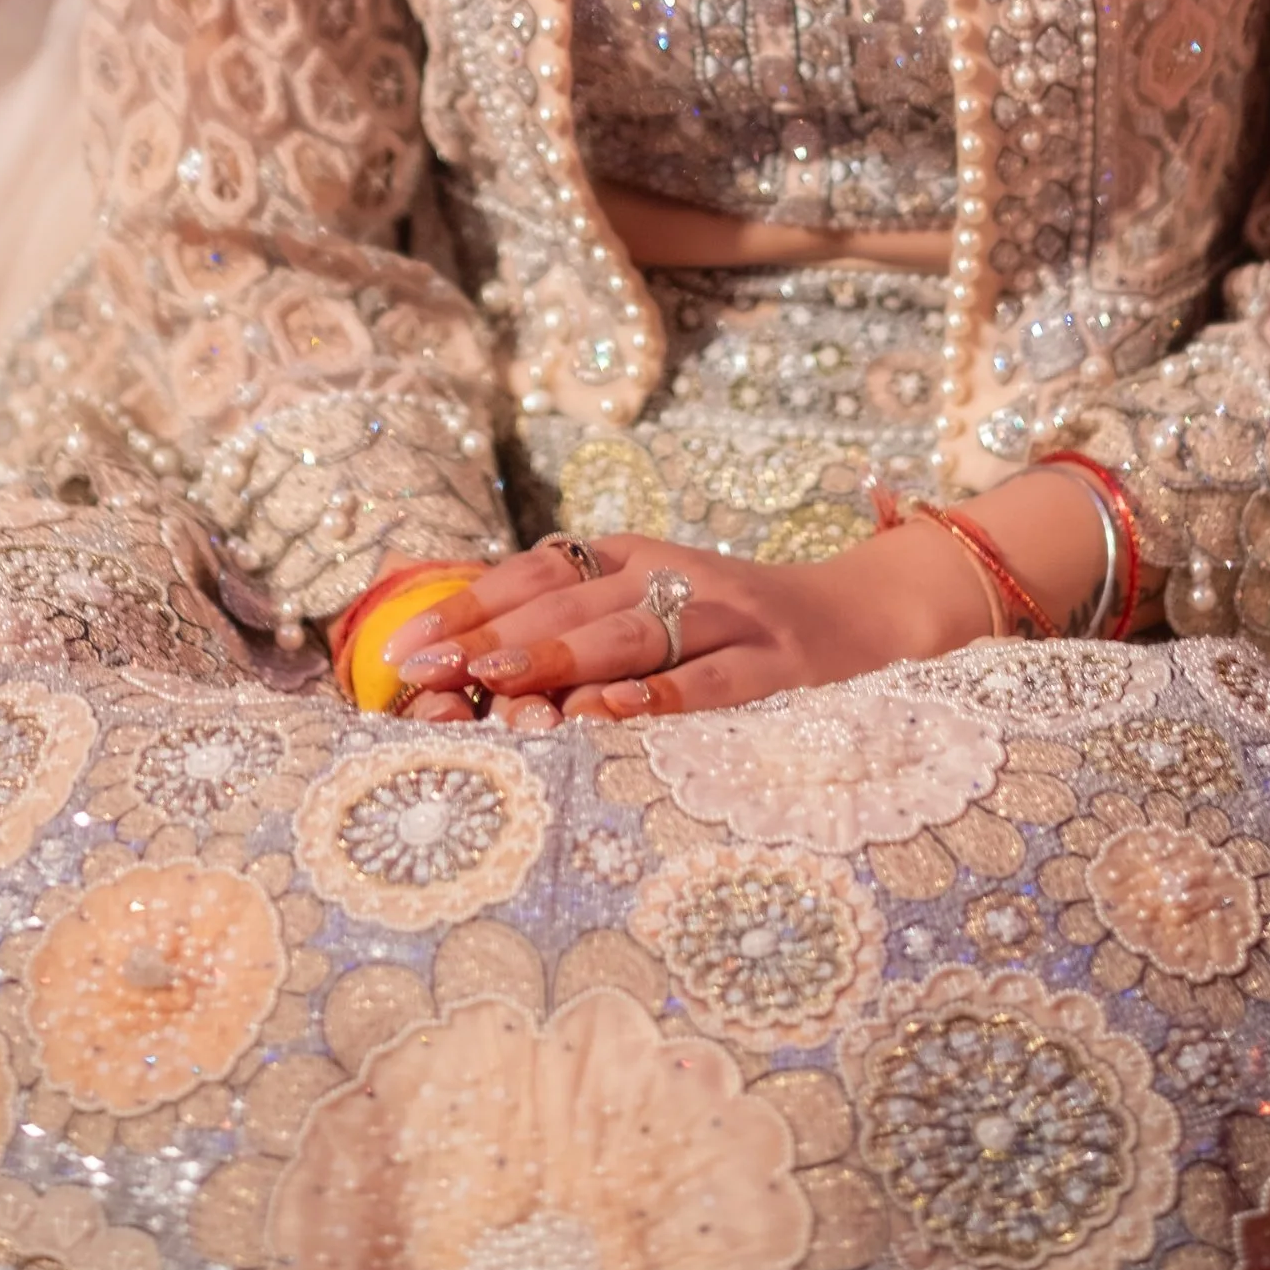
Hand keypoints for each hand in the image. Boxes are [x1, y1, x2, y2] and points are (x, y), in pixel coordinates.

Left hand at [382, 523, 991, 724]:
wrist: (865, 616)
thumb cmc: (733, 627)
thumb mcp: (654, 603)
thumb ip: (577, 620)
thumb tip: (465, 658)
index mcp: (634, 556)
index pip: (537, 572)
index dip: (470, 605)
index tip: (404, 646)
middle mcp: (673, 575)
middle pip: (570, 603)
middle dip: (490, 637)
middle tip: (424, 672)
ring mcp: (727, 619)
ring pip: (630, 634)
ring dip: (556, 658)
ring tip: (491, 680)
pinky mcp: (776, 668)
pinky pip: (709, 684)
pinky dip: (655, 697)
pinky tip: (607, 713)